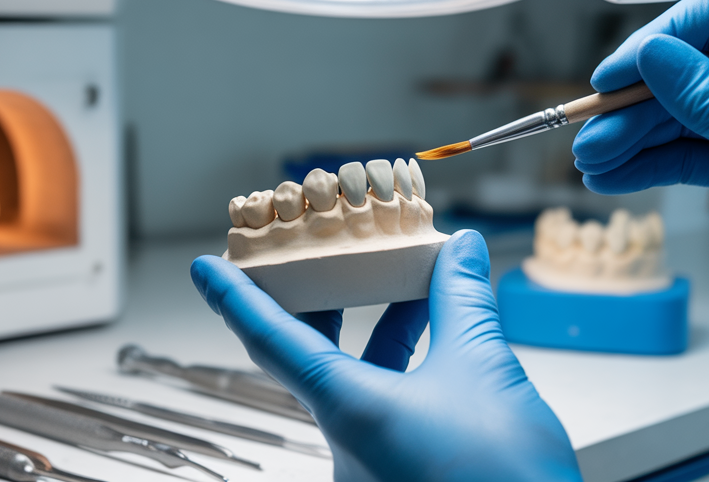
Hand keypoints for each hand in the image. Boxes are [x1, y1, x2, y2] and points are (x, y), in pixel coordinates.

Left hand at [190, 230, 581, 480]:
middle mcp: (345, 444)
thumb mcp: (485, 370)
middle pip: (311, 357)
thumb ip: (464, 302)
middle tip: (329, 255)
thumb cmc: (504, 477)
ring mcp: (369, 467)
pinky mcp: (397, 477)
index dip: (234, 298)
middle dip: (325, 300)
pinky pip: (383, 410)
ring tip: (417, 285)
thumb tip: (461, 250)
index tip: (205, 267)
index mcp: (348, 410)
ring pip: (355, 383)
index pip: (271, 341)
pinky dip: (402, 368)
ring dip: (380, 330)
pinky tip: (439, 342)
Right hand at [573, 0, 708, 402]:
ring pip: (677, 118)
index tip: (612, 79)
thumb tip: (652, 57)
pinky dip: (647, 166)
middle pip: (686, 72)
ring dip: (631, 138)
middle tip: (589, 132)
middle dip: (633, 103)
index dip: (658, 45)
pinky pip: (684, 157)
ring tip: (590, 163)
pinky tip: (612, 178)